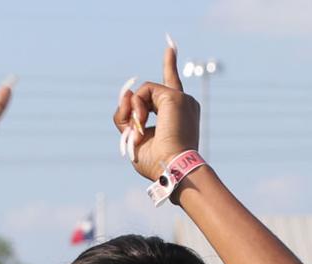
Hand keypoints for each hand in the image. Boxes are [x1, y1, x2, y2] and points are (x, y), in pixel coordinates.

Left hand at [113, 41, 199, 180]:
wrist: (173, 168)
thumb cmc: (158, 163)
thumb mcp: (136, 140)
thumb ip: (129, 118)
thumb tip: (128, 93)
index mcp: (179, 116)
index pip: (172, 86)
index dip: (170, 66)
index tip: (170, 47)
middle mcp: (184, 104)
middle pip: (150, 93)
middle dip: (133, 111)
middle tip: (133, 130)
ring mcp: (181, 99)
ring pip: (144, 93)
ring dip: (134, 112)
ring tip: (139, 130)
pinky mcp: (174, 96)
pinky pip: (144, 91)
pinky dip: (137, 107)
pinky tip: (141, 121)